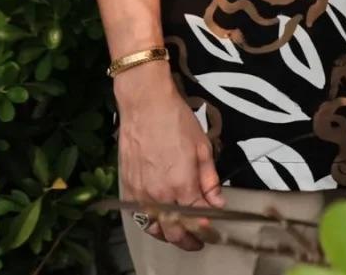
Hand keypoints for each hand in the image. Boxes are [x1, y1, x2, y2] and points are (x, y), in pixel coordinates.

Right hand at [116, 64, 224, 250]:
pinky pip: (138, 217)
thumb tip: (218, 202)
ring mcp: (141, 194)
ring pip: (154, 229)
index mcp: (182, 185)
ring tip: (179, 234)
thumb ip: (210, 179)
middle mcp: (160, 195)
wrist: (145, 104)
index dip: (207, 229)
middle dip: (189, 241)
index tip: (213, 231)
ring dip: (168, 235)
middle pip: (175, 232)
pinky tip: (158, 221)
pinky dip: (150, 224)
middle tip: (198, 242)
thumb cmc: (176, 120)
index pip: (198, 219)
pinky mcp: (127, 189)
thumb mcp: (202, 147)